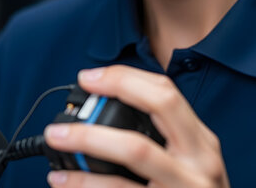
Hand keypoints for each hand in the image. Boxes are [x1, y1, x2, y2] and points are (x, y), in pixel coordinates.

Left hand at [44, 65, 229, 187]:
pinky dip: (85, 184)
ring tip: (56, 140)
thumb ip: (159, 138)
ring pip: (135, 149)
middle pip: (158, 108)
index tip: (89, 77)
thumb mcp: (189, 163)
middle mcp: (198, 160)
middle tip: (73, 102)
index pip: (166, 92)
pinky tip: (63, 181)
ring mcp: (185, 186)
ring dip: (87, 140)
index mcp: (200, 142)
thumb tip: (99, 113)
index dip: (124, 77)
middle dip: (114, 92)